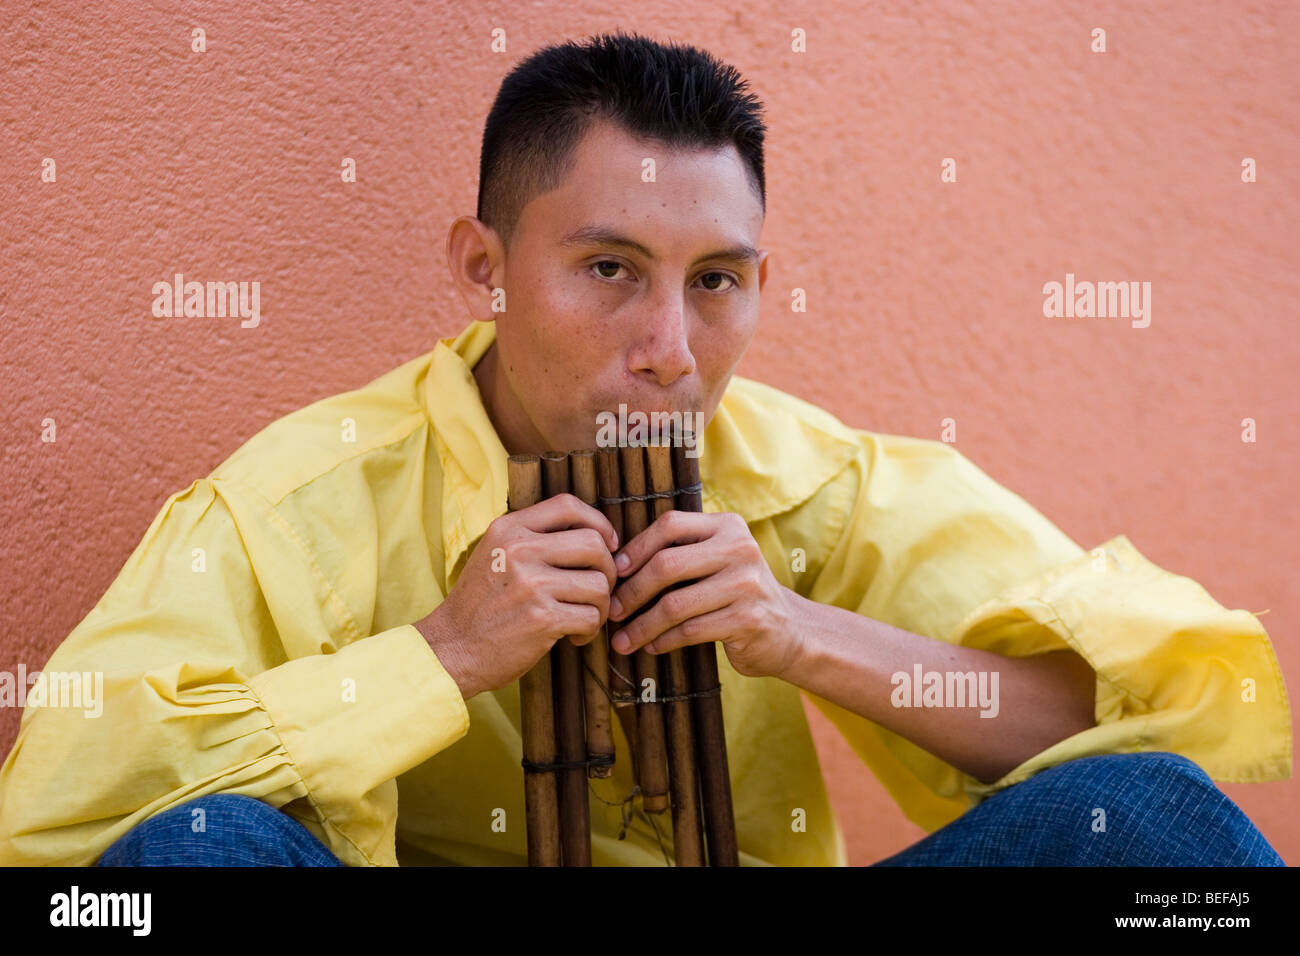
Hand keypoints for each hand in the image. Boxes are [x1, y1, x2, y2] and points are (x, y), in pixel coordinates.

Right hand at [416, 494, 617, 698]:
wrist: (451, 648)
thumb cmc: (481, 605)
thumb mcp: (495, 554)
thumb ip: (532, 538)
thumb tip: (593, 534)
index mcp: (508, 529)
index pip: (568, 505)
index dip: (598, 522)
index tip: (607, 543)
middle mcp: (519, 550)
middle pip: (594, 544)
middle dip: (608, 570)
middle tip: (599, 590)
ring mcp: (531, 584)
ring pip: (599, 584)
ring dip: (601, 605)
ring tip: (585, 616)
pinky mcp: (542, 618)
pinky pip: (592, 617)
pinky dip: (590, 631)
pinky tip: (574, 637)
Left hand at [605, 510, 803, 678]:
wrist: (790, 630)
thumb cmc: (738, 593)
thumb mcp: (718, 560)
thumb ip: (683, 552)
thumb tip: (618, 564)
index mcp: (728, 526)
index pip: (670, 525)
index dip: (637, 548)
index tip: (616, 572)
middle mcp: (740, 549)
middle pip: (667, 565)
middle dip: (632, 591)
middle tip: (612, 611)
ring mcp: (746, 584)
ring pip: (675, 604)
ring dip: (642, 626)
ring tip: (623, 640)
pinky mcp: (748, 620)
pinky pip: (690, 631)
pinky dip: (664, 641)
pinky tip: (652, 647)